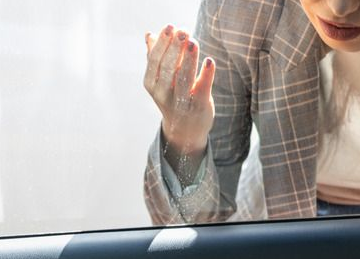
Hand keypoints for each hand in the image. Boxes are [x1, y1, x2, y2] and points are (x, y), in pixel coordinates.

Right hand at [144, 25, 215, 175]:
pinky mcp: (198, 107)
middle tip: (183, 31)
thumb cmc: (173, 97)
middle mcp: (163, 95)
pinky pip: (202, 89)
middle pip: (168, 68)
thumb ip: (155, 58)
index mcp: (152, 84)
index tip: (170, 27)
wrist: (185, 130)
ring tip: (193, 41)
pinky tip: (209, 61)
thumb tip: (149, 35)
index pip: (155, 61)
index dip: (162, 44)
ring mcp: (181, 102)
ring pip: (183, 79)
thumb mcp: (160, 80)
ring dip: (189, 59)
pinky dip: (206, 75)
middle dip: (175, 48)